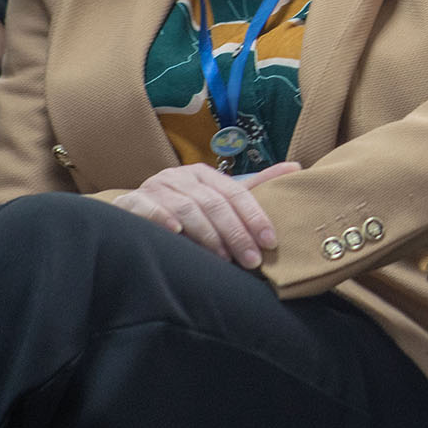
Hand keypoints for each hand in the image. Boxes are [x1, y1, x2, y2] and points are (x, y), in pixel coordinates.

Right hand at [111, 160, 300, 267]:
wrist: (137, 210)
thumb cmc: (185, 207)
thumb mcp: (219, 197)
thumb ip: (254, 186)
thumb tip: (296, 166)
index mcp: (205, 175)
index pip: (236, 194)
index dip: (255, 217)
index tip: (270, 242)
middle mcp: (181, 177)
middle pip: (214, 204)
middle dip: (236, 233)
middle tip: (251, 260)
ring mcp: (155, 187)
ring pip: (187, 209)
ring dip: (207, 234)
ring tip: (223, 258)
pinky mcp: (132, 201)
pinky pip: (148, 207)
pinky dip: (162, 218)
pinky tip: (175, 232)